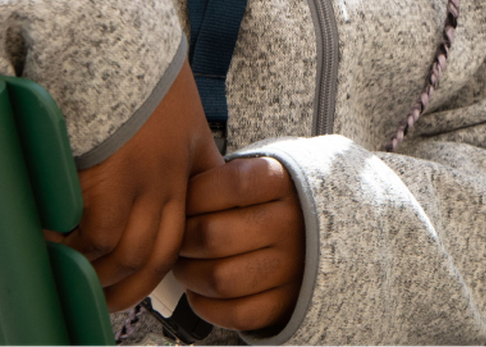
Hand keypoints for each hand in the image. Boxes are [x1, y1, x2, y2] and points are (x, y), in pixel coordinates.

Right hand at [62, 61, 221, 310]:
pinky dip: (70, 248)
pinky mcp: (110, 174)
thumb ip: (176, 141)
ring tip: (66, 272)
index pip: (181, 232)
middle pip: (155, 254)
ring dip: (93, 271)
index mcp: (189, 158)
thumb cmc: (136, 60)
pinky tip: (51, 245)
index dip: (155, 267)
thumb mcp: (177, 104)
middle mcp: (171, 175)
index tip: (131, 281)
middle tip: (95, 294)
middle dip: (124, 285)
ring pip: (123, 253)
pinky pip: (93, 235)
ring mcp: (142, 178)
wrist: (116, 29)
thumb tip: (156, 167)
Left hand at [175, 155, 304, 332]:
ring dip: (190, 274)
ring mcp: (291, 267)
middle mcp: (292, 224)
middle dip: (183, 239)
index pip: (231, 185)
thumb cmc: (267, 201)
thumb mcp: (254, 173)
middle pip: (214, 236)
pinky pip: (234, 313)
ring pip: (219, 279)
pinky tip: (202, 289)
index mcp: (283, 183)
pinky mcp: (284, 302)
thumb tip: (174, 195)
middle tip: (179, 237)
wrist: (312, 231)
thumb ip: (219, 177)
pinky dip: (206, 305)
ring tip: (187, 263)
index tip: (185, 201)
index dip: (196, 194)